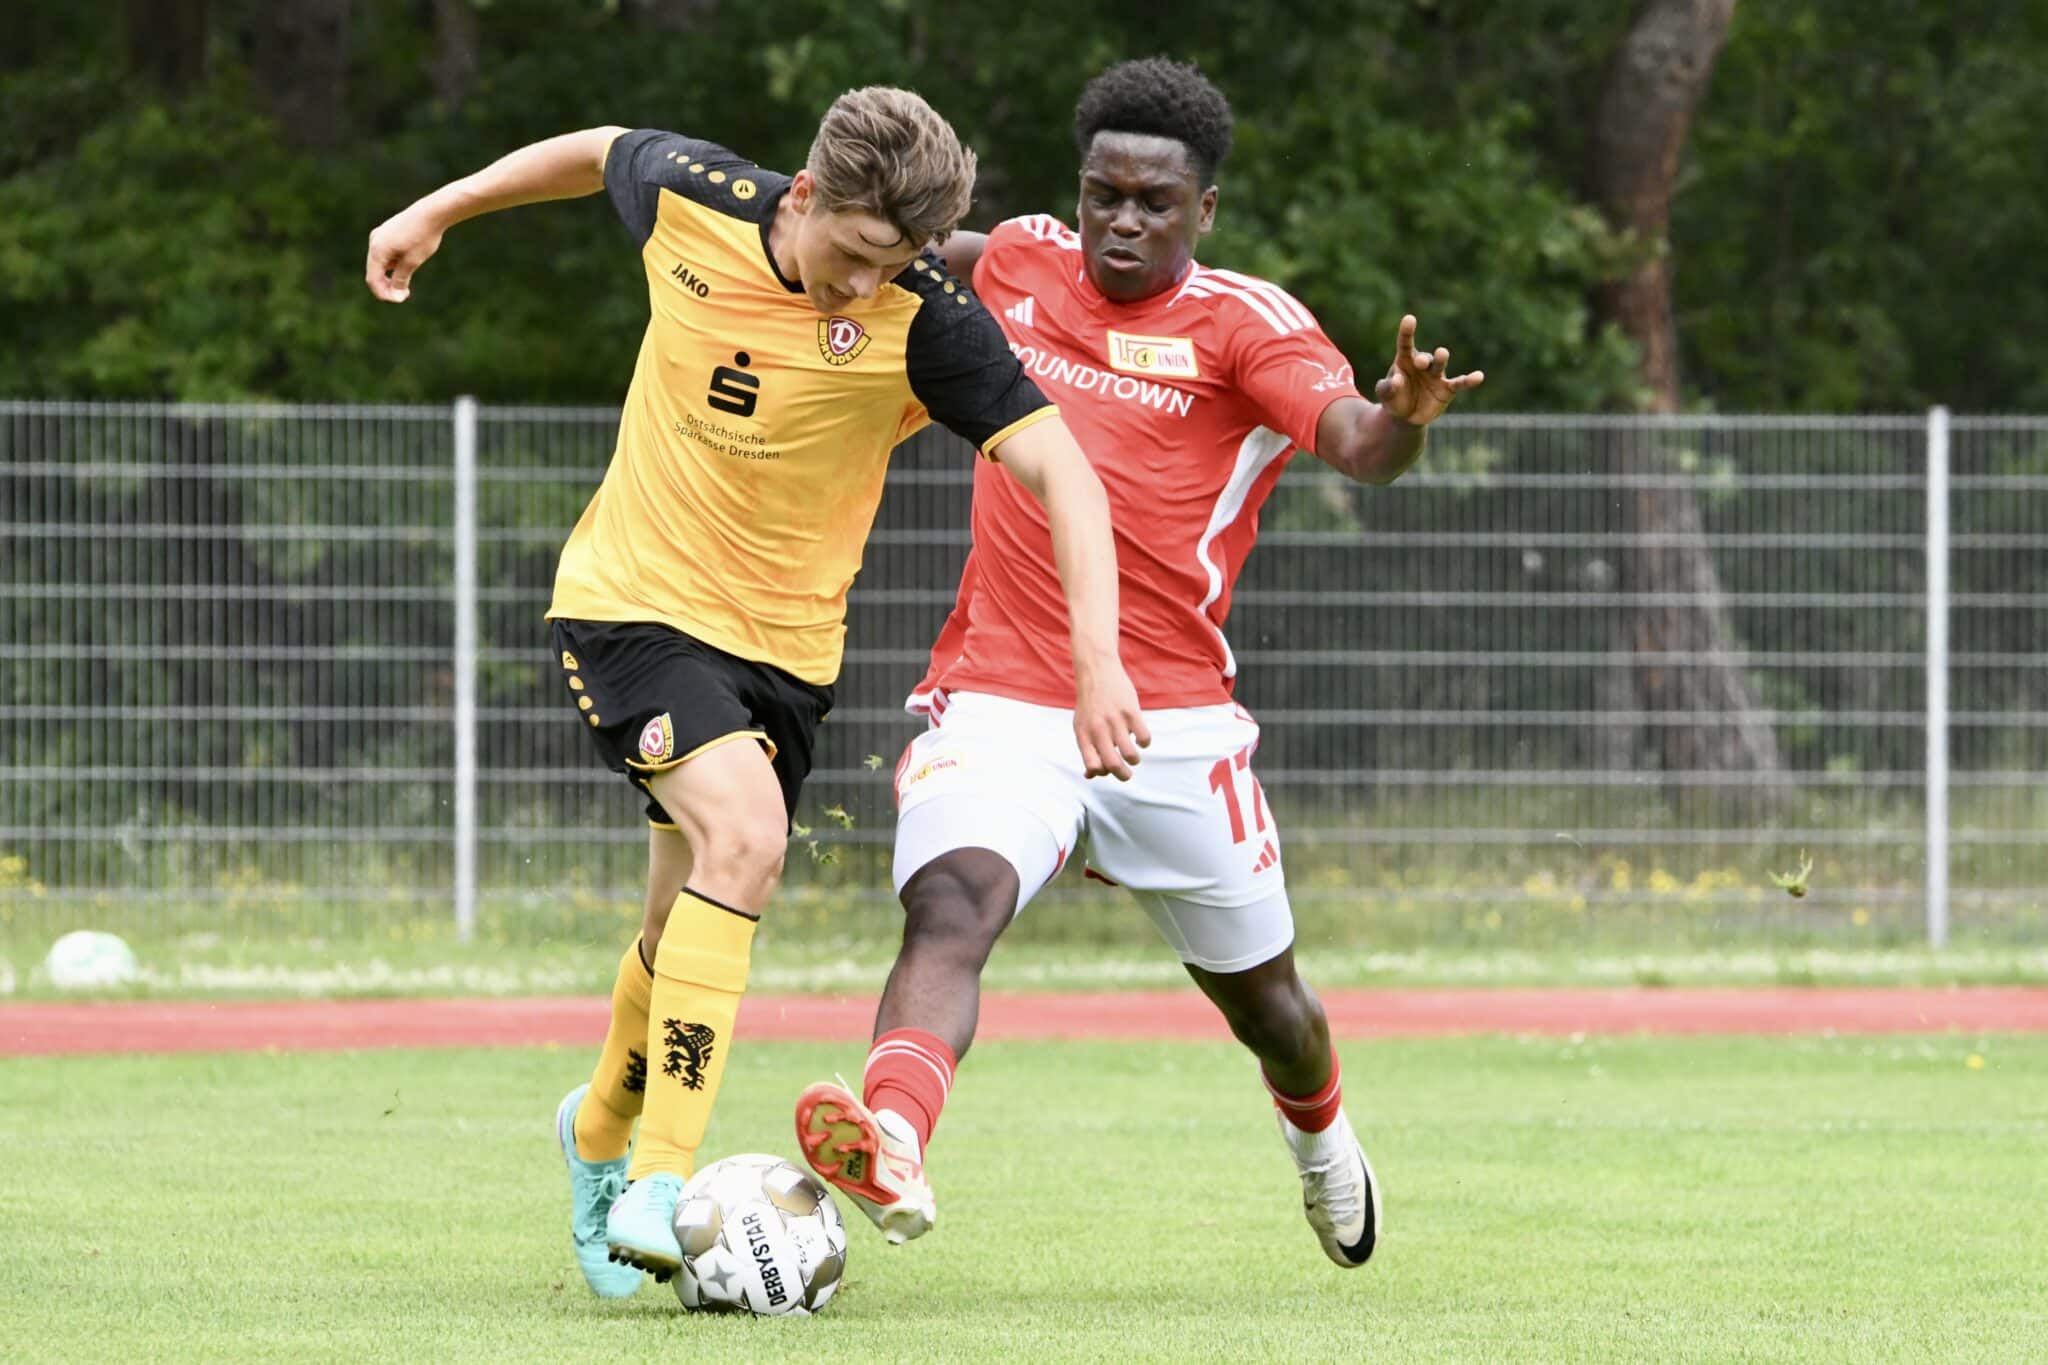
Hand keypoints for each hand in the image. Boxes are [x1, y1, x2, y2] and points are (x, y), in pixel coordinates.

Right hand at [364, 205, 445, 302]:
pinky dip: (393, 264)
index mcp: (377, 250)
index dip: (384, 294)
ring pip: (380, 263)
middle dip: (387, 286)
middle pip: (374, 272)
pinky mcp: (386, 232)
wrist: (431, 213)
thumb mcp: (413, 262)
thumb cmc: (423, 237)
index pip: (373, 280)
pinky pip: (385, 254)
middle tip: (405, 295)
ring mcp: (379, 236)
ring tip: (409, 277)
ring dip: (391, 275)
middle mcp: (374, 242)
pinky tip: (408, 263)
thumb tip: (394, 294)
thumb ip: (401, 279)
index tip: (400, 300)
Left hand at [1073, 659, 1149, 781]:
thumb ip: (1087, 751)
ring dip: (1135, 760)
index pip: (1093, 766)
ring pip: (1131, 754)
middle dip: (1123, 775)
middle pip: (1113, 765)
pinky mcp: (1131, 711)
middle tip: (1127, 774)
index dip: (1103, 773)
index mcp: (1084, 735)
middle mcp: (1098, 730)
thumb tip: (1090, 776)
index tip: (1108, 768)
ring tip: (1133, 755)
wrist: (1097, 672)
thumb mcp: (1081, 726)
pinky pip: (1144, 737)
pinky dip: (1145, 742)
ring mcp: (1115, 721)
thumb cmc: (1090, 705)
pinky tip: (1140, 737)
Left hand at [1373, 314, 1483, 425]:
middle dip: (1423, 359)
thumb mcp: (1386, 395)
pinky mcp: (1447, 389)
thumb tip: (1397, 380)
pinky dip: (1469, 380)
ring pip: (1440, 365)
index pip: (1406, 344)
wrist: (1406, 417)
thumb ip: (1387, 388)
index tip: (1409, 319)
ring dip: (1441, 359)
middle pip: (1424, 357)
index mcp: (1405, 361)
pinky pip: (1459, 383)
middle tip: (1420, 362)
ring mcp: (1436, 376)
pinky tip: (1479, 376)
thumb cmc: (1394, 399)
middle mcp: (1422, 364)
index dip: (1407, 332)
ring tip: (1441, 353)